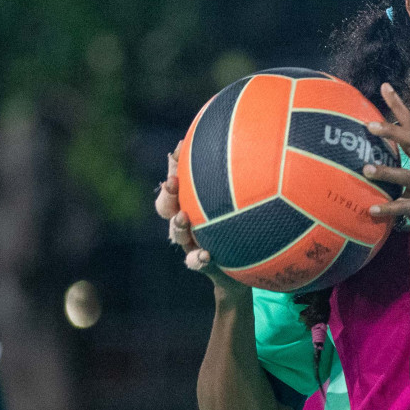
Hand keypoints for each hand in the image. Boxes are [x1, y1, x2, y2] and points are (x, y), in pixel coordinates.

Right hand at [155, 142, 247, 295]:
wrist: (244, 267)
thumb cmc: (239, 228)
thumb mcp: (236, 203)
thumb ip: (230, 179)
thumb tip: (236, 141)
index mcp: (190, 204)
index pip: (175, 185)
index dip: (173, 169)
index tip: (176, 154)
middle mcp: (185, 222)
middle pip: (166, 207)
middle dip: (167, 194)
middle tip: (172, 183)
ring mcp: (190, 243)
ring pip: (176, 234)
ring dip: (177, 225)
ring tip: (183, 218)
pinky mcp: (201, 264)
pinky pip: (195, 262)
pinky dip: (198, 258)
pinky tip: (206, 255)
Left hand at [360, 83, 409, 248]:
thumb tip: (390, 144)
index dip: (400, 107)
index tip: (385, 87)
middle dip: (393, 132)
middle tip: (369, 125)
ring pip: (406, 176)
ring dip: (386, 172)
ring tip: (366, 169)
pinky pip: (404, 208)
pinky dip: (388, 209)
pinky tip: (372, 210)